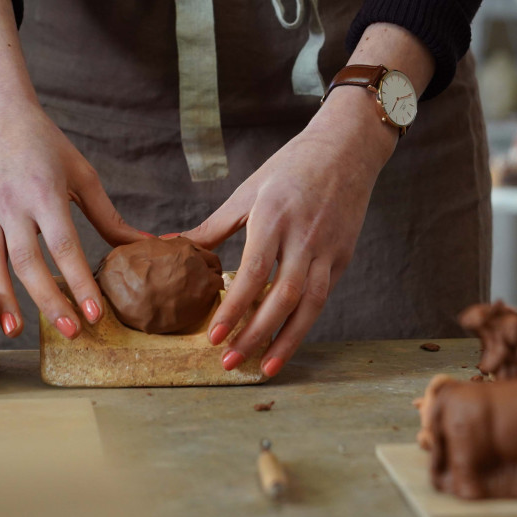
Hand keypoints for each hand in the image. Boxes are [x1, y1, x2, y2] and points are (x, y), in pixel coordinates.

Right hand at [0, 0, 142, 338]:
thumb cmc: (46, 145)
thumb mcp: (83, 175)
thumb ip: (109, 217)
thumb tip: (145, 245)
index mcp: (45, 193)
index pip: (64, 244)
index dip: (79, 280)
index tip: (95, 312)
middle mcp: (11, 204)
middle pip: (28, 259)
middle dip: (48, 297)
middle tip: (69, 331)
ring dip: (2, 298)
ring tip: (17, 331)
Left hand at [184, 86, 394, 375]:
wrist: (347, 150)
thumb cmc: (291, 168)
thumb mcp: (248, 190)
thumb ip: (213, 226)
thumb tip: (170, 245)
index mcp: (275, 216)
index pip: (254, 272)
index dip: (234, 308)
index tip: (214, 336)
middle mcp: (304, 237)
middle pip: (282, 297)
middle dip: (256, 333)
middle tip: (230, 361)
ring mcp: (328, 249)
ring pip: (309, 305)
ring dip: (285, 340)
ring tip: (262, 367)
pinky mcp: (343, 258)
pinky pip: (322, 298)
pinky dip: (304, 324)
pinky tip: (285, 342)